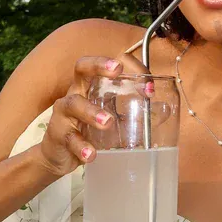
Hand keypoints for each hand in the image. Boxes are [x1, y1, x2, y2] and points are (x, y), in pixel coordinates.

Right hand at [35, 51, 147, 177]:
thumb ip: (131, 113)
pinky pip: (69, 138)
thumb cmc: (87, 132)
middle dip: (98, 66)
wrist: (58, 156)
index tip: (148, 85)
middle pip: (81, 68)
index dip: (127, 68)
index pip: (106, 65)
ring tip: (107, 123)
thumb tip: (164, 110)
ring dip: (91, 112)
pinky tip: (91, 154)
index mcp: (91, 87)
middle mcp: (75, 93)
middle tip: (117, 71)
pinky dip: (81, 146)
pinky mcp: (57, 135)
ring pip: (73, 103)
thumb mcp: (110, 118)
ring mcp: (64, 113)